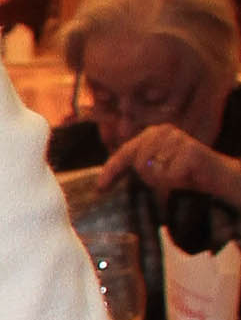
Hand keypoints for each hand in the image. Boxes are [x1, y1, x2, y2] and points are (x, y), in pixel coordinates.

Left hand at [101, 123, 240, 212]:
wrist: (219, 177)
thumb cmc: (186, 174)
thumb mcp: (157, 169)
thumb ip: (137, 168)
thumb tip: (104, 181)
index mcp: (153, 133)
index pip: (125, 152)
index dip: (111, 171)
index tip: (100, 188)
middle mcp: (163, 131)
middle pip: (137, 163)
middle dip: (148, 178)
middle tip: (169, 178)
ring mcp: (177, 138)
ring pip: (152, 171)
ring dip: (164, 181)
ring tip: (180, 175)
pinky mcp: (190, 151)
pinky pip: (169, 176)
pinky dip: (176, 182)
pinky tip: (188, 176)